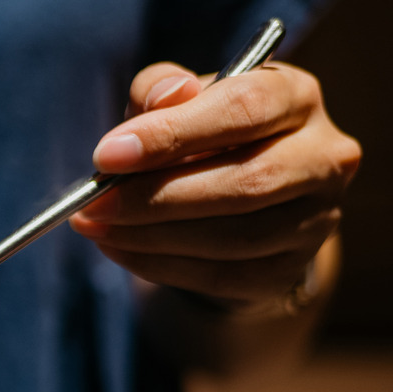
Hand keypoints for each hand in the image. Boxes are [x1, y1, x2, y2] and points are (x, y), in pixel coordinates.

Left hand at [69, 60, 359, 316]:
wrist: (232, 201)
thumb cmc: (199, 136)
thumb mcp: (176, 101)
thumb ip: (161, 90)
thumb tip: (163, 97)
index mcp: (296, 97)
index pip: (245, 109)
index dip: (172, 133)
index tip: (107, 155)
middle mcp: (323, 156)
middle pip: (247, 181)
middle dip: (157, 195)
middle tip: (93, 202)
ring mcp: (315, 219)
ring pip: (234, 237)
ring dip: (151, 235)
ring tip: (95, 225)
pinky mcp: (288, 269)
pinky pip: (219, 275)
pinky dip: (157, 264)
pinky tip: (117, 247)